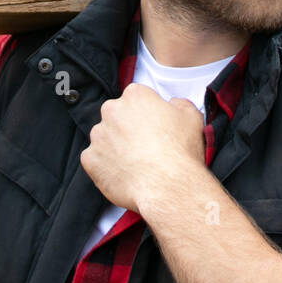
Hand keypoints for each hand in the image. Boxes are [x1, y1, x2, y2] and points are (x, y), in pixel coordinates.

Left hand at [80, 83, 207, 213]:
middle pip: (117, 116)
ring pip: (104, 138)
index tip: (154, 128)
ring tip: (136, 164)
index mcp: (135, 95)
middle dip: (127, 128)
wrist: (168, 186)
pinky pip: (94, 160)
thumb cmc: (180, 152)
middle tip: (145, 146)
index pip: (137, 99)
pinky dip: (105, 166)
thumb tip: (173, 104)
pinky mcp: (89, 159)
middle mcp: (112, 111)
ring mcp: (98, 135)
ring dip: (115, 147)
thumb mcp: (192, 117)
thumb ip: (179, 104)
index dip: (147, 114)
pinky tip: (124, 174)